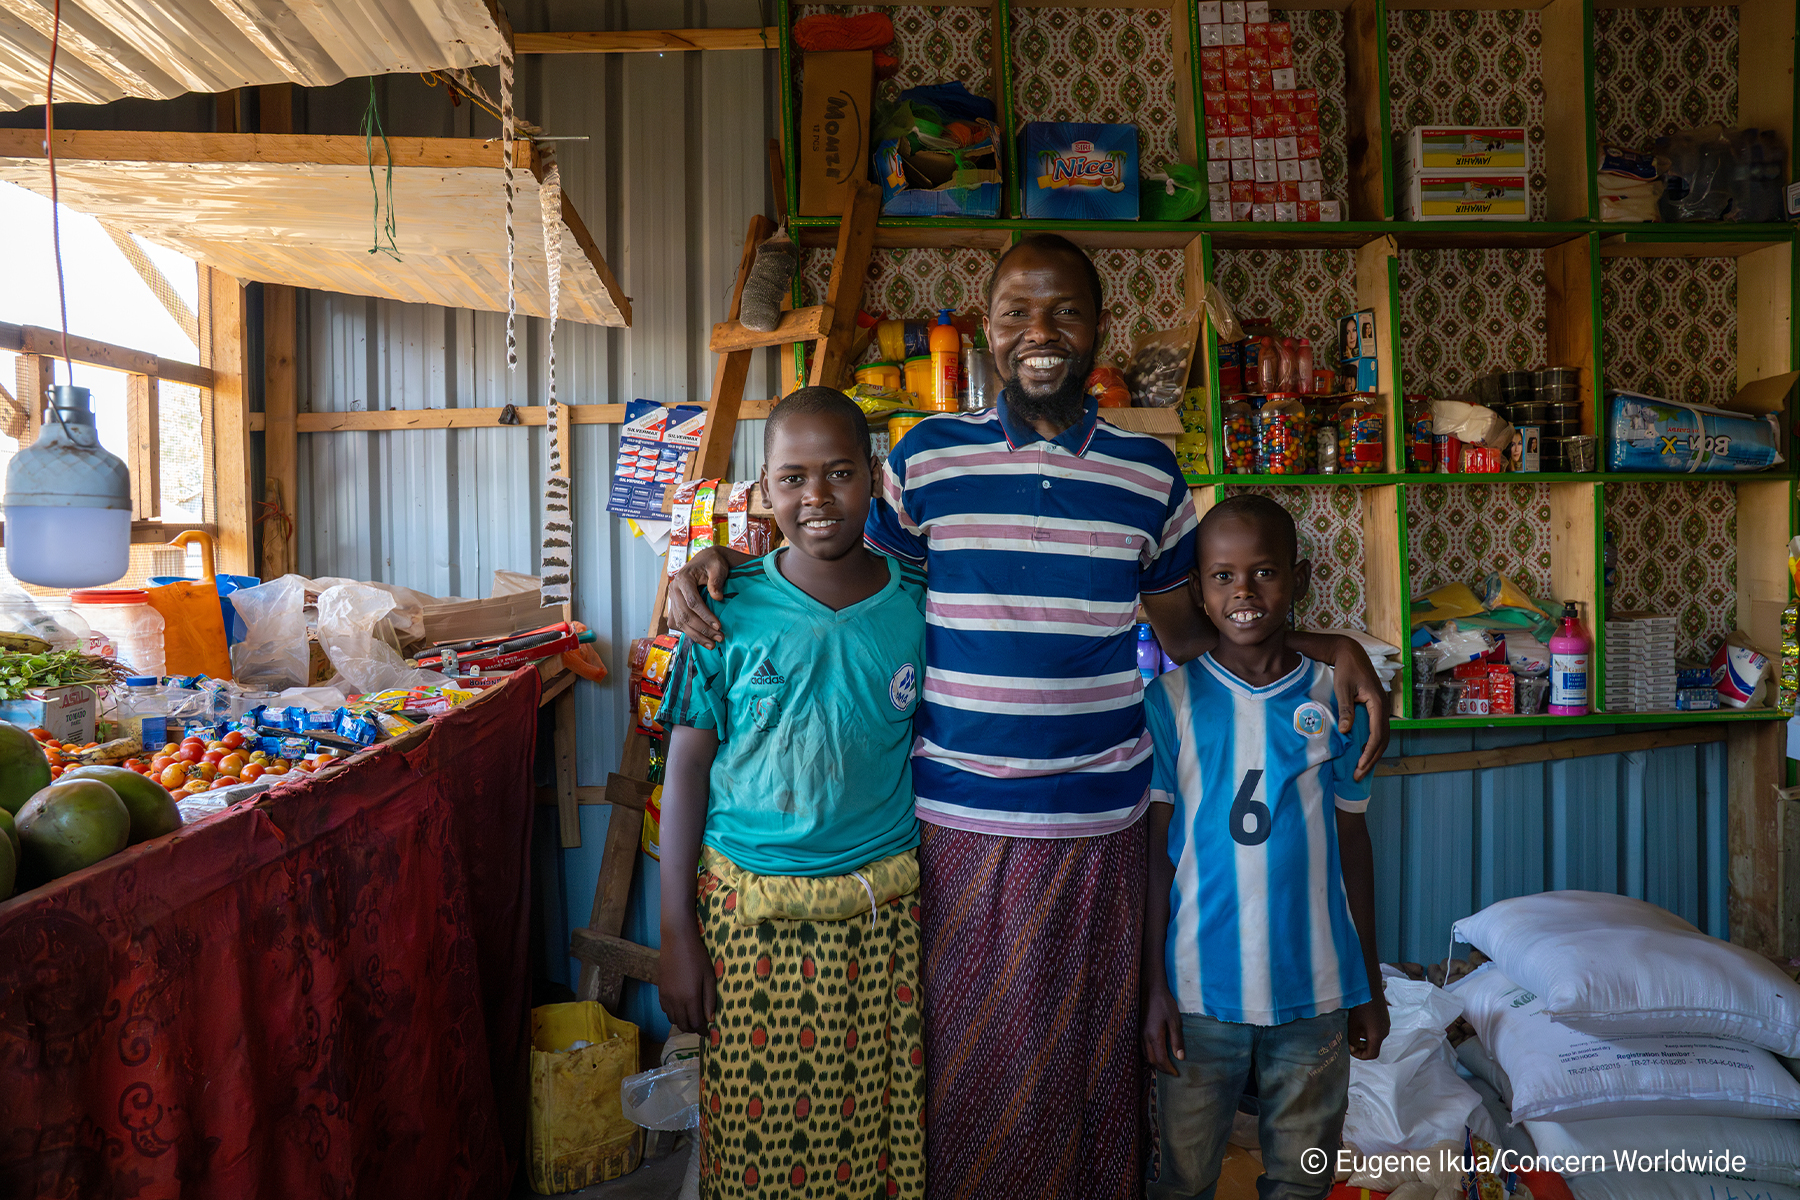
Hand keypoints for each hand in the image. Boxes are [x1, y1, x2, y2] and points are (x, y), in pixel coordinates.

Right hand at [657, 922, 716, 1034]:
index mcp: (690, 998)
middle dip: (693, 1028)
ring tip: (692, 1017)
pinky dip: (674, 1014)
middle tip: (701, 1026)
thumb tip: (710, 1018)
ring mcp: (666, 997)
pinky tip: (681, 1007)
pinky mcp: (660, 991)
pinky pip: (666, 1011)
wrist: (676, 941)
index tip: (708, 1031)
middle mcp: (676, 1001)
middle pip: (683, 1025)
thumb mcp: (709, 976)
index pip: (696, 1023)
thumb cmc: (697, 956)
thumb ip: (710, 999)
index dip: (703, 1030)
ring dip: (683, 1022)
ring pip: (673, 1020)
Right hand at [666, 547, 734, 648]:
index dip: (705, 616)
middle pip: (686, 615)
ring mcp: (672, 600)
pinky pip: (678, 624)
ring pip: (681, 622)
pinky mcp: (674, 607)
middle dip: (702, 629)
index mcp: (683, 579)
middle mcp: (674, 590)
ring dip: (696, 636)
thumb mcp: (718, 567)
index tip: (719, 626)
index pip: (692, 602)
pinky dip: (689, 633)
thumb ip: (716, 580)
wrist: (705, 562)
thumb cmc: (713, 564)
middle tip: (719, 638)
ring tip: (712, 644)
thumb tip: (717, 598)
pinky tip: (701, 640)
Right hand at [1141, 985, 1185, 1075]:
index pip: (1161, 1059)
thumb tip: (1180, 1058)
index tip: (1177, 1074)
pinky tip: (1156, 1054)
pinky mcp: (1139, 1030)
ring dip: (1155, 1063)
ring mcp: (1140, 1034)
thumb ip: (1177, 1040)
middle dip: (1162, 1069)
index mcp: (1155, 1037)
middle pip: (1152, 1060)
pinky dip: (1149, 1056)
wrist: (1150, 989)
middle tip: (1172, 1072)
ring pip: (1146, 1055)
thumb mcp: (1175, 1021)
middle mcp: (1145, 1038)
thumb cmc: (1165, 1004)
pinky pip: (1142, 1049)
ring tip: (1165, 1066)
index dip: (1169, 1069)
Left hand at [1329, 636, 1390, 780]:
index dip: (1369, 752)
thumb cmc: (1345, 669)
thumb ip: (1345, 709)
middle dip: (1372, 758)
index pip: (1377, 734)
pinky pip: (1378, 730)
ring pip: (1382, 736)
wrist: (1350, 653)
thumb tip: (1346, 731)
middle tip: (1359, 775)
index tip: (1360, 766)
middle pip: (1383, 739)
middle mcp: (1383, 707)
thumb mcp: (1342, 688)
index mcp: (1378, 703)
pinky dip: (1373, 744)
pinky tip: (1363, 753)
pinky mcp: (1376, 708)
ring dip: (1373, 753)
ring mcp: (1381, 708)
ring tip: (1361, 769)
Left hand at [1347, 998, 1388, 1060]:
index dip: (1360, 1056)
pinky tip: (1359, 1021)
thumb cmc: (1361, 1006)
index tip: (1351, 1050)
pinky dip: (1368, 1030)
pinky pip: (1377, 1029)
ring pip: (1375, 1037)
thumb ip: (1353, 1040)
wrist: (1369, 988)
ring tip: (1353, 1029)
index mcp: (1378, 1036)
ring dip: (1364, 1037)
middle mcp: (1385, 1032)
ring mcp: (1386, 1024)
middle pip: (1374, 1046)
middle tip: (1350, 1040)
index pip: (1372, 1054)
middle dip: (1361, 1046)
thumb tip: (1353, 1046)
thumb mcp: (1353, 1026)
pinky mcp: (1384, 1017)